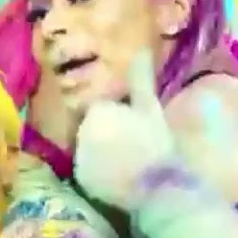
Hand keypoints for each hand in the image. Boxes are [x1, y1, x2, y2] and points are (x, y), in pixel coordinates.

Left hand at [73, 50, 177, 210]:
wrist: (158, 188)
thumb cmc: (158, 144)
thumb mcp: (151, 108)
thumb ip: (141, 79)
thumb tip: (140, 50)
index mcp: (96, 112)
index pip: (101, 107)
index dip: (118, 115)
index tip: (135, 125)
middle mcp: (80, 133)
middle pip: (91, 126)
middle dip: (106, 130)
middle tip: (132, 142)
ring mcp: (79, 158)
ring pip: (88, 147)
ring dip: (100, 149)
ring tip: (127, 160)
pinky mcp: (82, 180)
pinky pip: (87, 169)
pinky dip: (97, 171)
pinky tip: (118, 175)